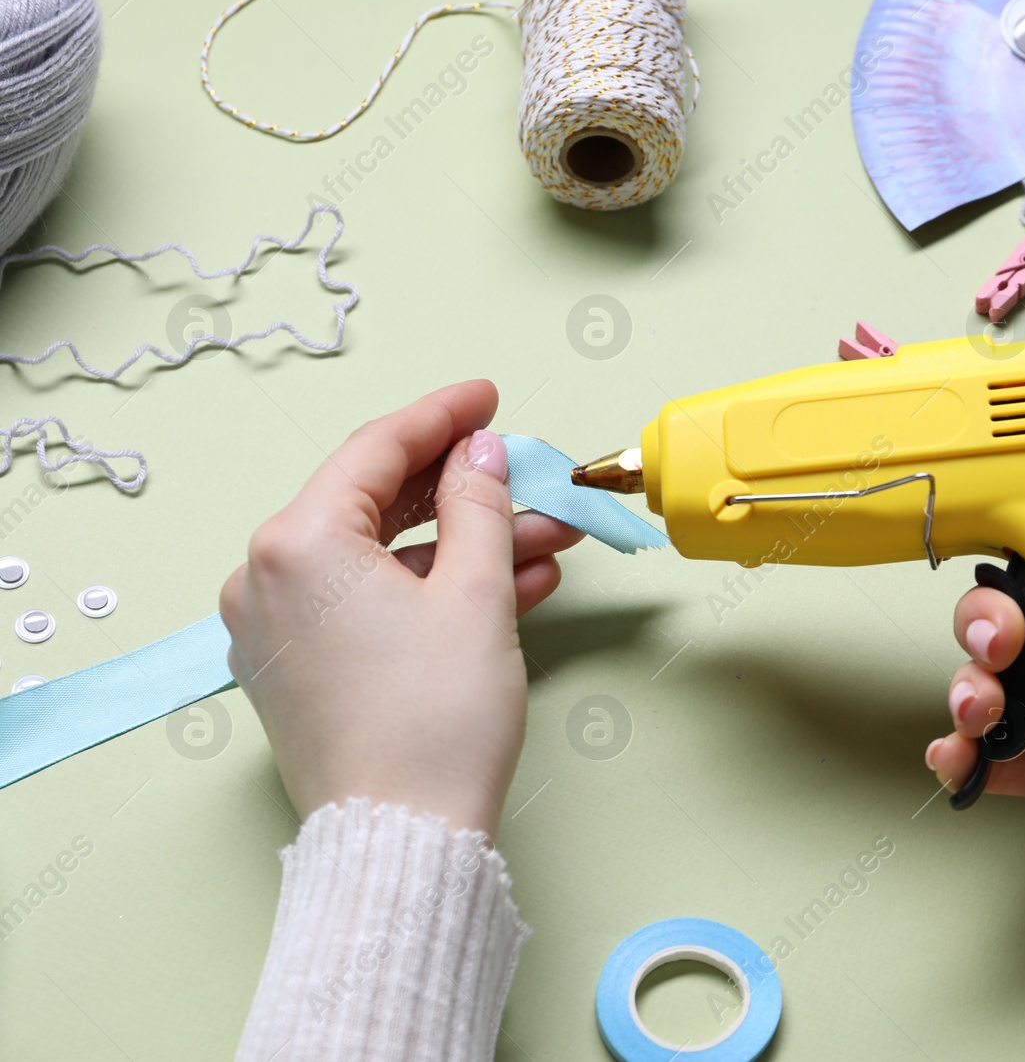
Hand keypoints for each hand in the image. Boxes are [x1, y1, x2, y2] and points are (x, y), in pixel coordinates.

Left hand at [219, 380, 582, 839]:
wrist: (405, 839)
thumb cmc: (434, 721)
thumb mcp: (475, 593)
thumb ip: (479, 502)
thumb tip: (479, 453)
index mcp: (295, 543)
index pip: (375, 450)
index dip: (443, 417)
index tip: (488, 398)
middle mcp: (265, 579)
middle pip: (376, 504)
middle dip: (466, 492)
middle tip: (528, 477)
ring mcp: (275, 629)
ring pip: (381, 559)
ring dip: (464, 547)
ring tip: (544, 543)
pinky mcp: (297, 670)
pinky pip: (369, 605)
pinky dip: (433, 592)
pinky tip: (507, 587)